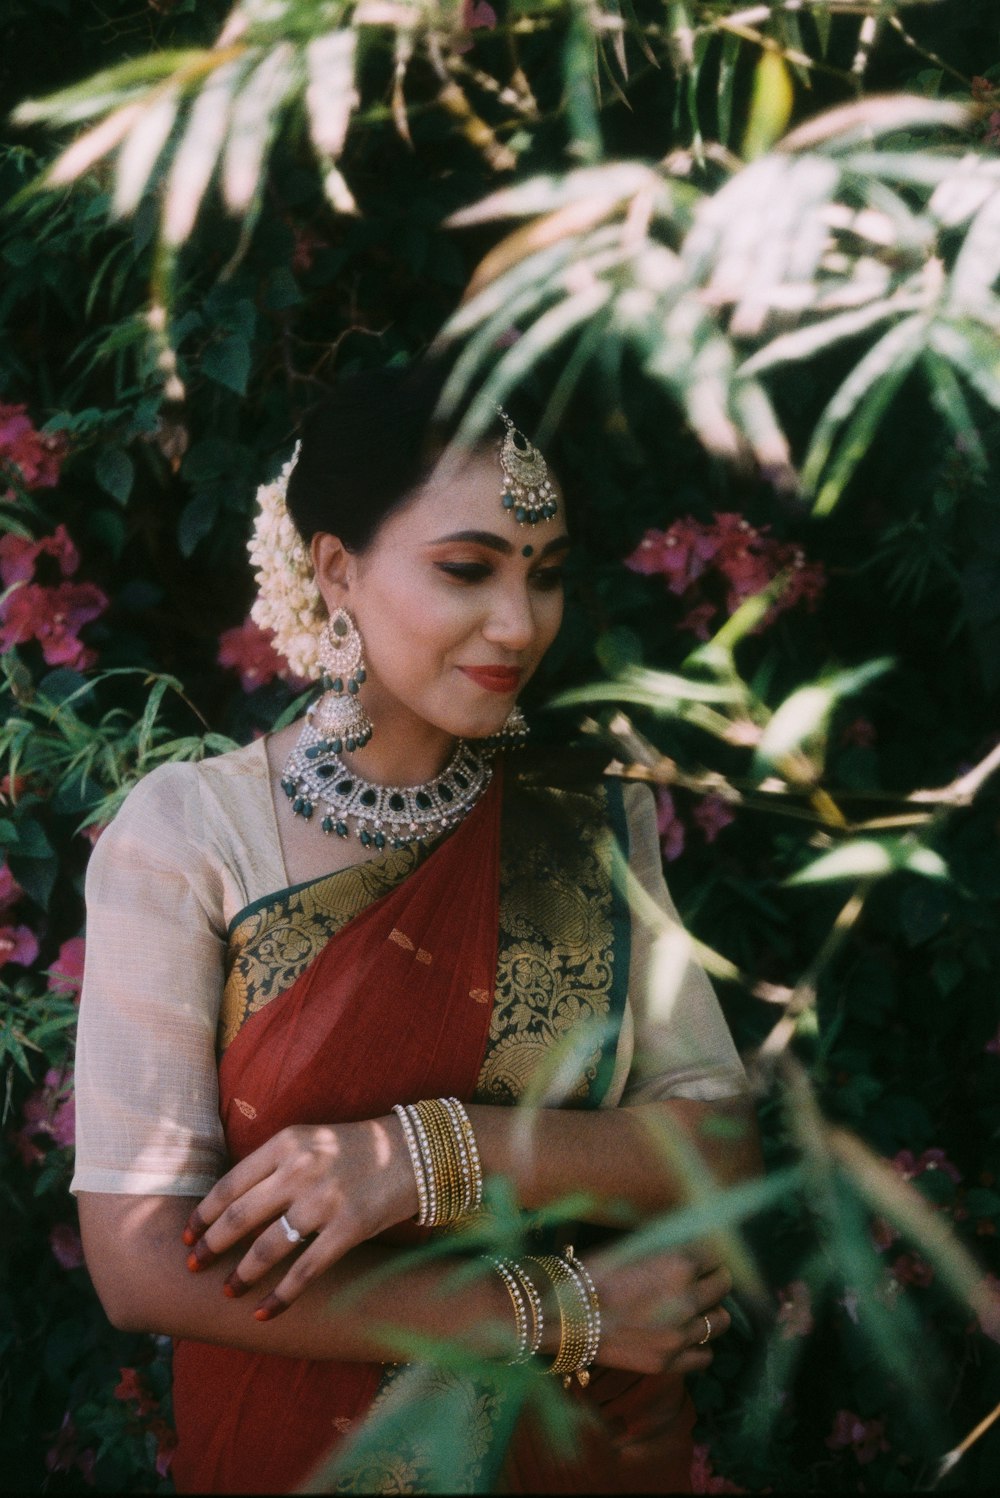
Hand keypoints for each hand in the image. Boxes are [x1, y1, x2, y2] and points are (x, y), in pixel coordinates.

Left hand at [182, 1118, 417, 1317]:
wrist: (414, 1152)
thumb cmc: (354, 1149)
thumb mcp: (309, 1141)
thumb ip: (273, 1165)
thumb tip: (227, 1205)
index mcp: (286, 1143)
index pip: (230, 1184)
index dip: (203, 1215)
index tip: (188, 1235)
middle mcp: (301, 1169)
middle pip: (240, 1216)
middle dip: (211, 1246)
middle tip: (193, 1266)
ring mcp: (325, 1199)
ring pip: (268, 1247)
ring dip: (242, 1275)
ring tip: (227, 1291)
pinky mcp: (350, 1227)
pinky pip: (306, 1270)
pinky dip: (281, 1297)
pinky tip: (264, 1313)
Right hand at [586, 1244, 732, 1375]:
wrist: (566, 1318)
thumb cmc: (593, 1276)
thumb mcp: (632, 1250)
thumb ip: (666, 1251)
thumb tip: (689, 1247)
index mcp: (678, 1265)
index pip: (715, 1255)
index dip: (707, 1255)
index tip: (702, 1258)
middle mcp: (686, 1299)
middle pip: (723, 1285)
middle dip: (715, 1278)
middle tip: (703, 1279)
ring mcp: (680, 1334)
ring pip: (721, 1321)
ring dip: (711, 1311)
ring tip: (696, 1309)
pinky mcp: (670, 1362)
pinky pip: (706, 1355)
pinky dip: (700, 1345)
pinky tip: (685, 1336)